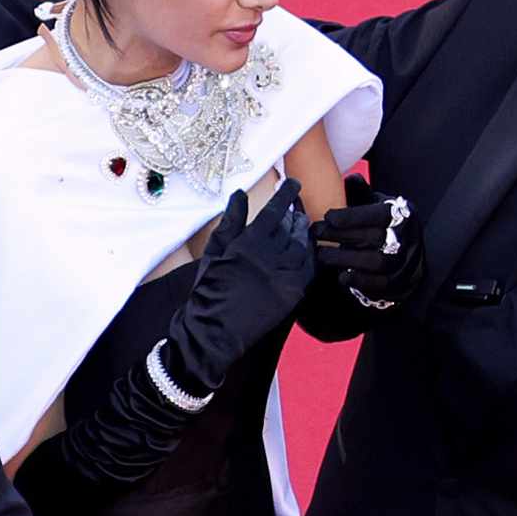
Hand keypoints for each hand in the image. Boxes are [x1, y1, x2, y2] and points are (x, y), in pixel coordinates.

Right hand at [163, 178, 312, 392]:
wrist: (212, 331)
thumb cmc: (207, 290)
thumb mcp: (214, 252)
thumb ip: (231, 221)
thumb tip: (239, 194)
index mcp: (249, 243)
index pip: (275, 210)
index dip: (286, 194)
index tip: (292, 184)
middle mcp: (271, 257)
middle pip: (292, 227)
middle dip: (296, 214)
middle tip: (296, 208)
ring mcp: (284, 276)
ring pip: (303, 247)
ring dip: (304, 234)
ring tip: (301, 227)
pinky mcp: (292, 295)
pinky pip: (308, 270)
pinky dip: (309, 257)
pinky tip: (306, 252)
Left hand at [310, 173, 423, 305]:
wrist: (409, 258)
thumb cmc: (386, 227)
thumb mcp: (378, 206)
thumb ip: (363, 194)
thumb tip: (349, 178)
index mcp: (403, 214)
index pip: (380, 213)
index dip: (353, 216)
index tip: (328, 216)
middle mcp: (407, 237)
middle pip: (374, 237)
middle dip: (341, 235)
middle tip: (316, 233)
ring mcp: (405, 262)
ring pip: (376, 261)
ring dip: (346, 258)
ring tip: (322, 255)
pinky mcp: (400, 283)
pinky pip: (380, 284)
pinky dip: (360, 281)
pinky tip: (342, 276)